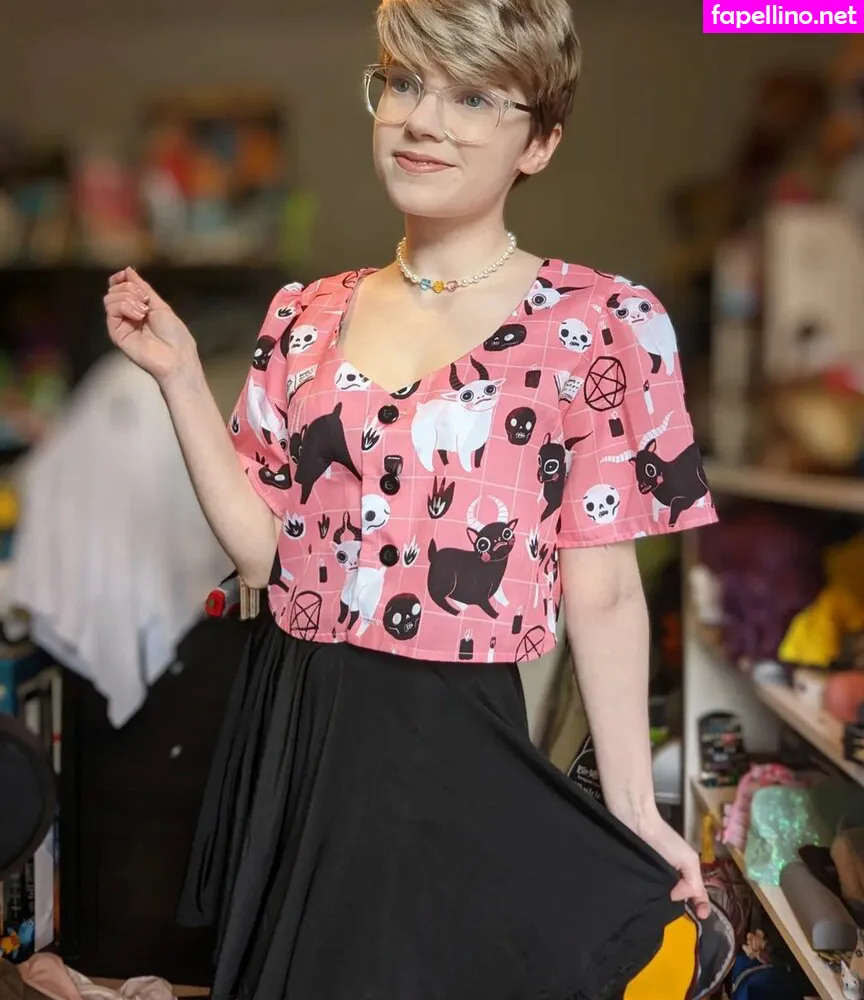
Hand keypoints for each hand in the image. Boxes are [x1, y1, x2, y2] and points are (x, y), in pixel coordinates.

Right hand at [104, 267, 197, 384]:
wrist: (176, 356)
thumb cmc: (174, 334)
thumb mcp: (160, 305)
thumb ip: (143, 288)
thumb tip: (129, 271)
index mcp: (138, 308)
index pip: (120, 288)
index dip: (121, 279)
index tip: (126, 274)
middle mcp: (127, 316)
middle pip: (114, 290)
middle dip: (130, 289)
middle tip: (145, 301)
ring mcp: (121, 325)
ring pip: (110, 298)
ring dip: (129, 298)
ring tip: (144, 311)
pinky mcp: (116, 333)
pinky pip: (112, 310)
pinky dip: (125, 306)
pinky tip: (138, 316)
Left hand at [632, 812, 710, 919]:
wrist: (636, 822)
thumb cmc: (664, 839)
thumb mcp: (687, 860)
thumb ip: (692, 883)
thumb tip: (676, 897)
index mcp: (685, 870)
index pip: (697, 892)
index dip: (701, 905)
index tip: (701, 916)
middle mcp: (671, 874)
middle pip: (679, 897)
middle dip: (679, 907)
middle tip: (674, 917)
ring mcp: (653, 875)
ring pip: (661, 895)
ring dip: (661, 904)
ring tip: (657, 914)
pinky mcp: (636, 874)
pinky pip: (645, 890)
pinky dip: (646, 897)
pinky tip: (643, 905)